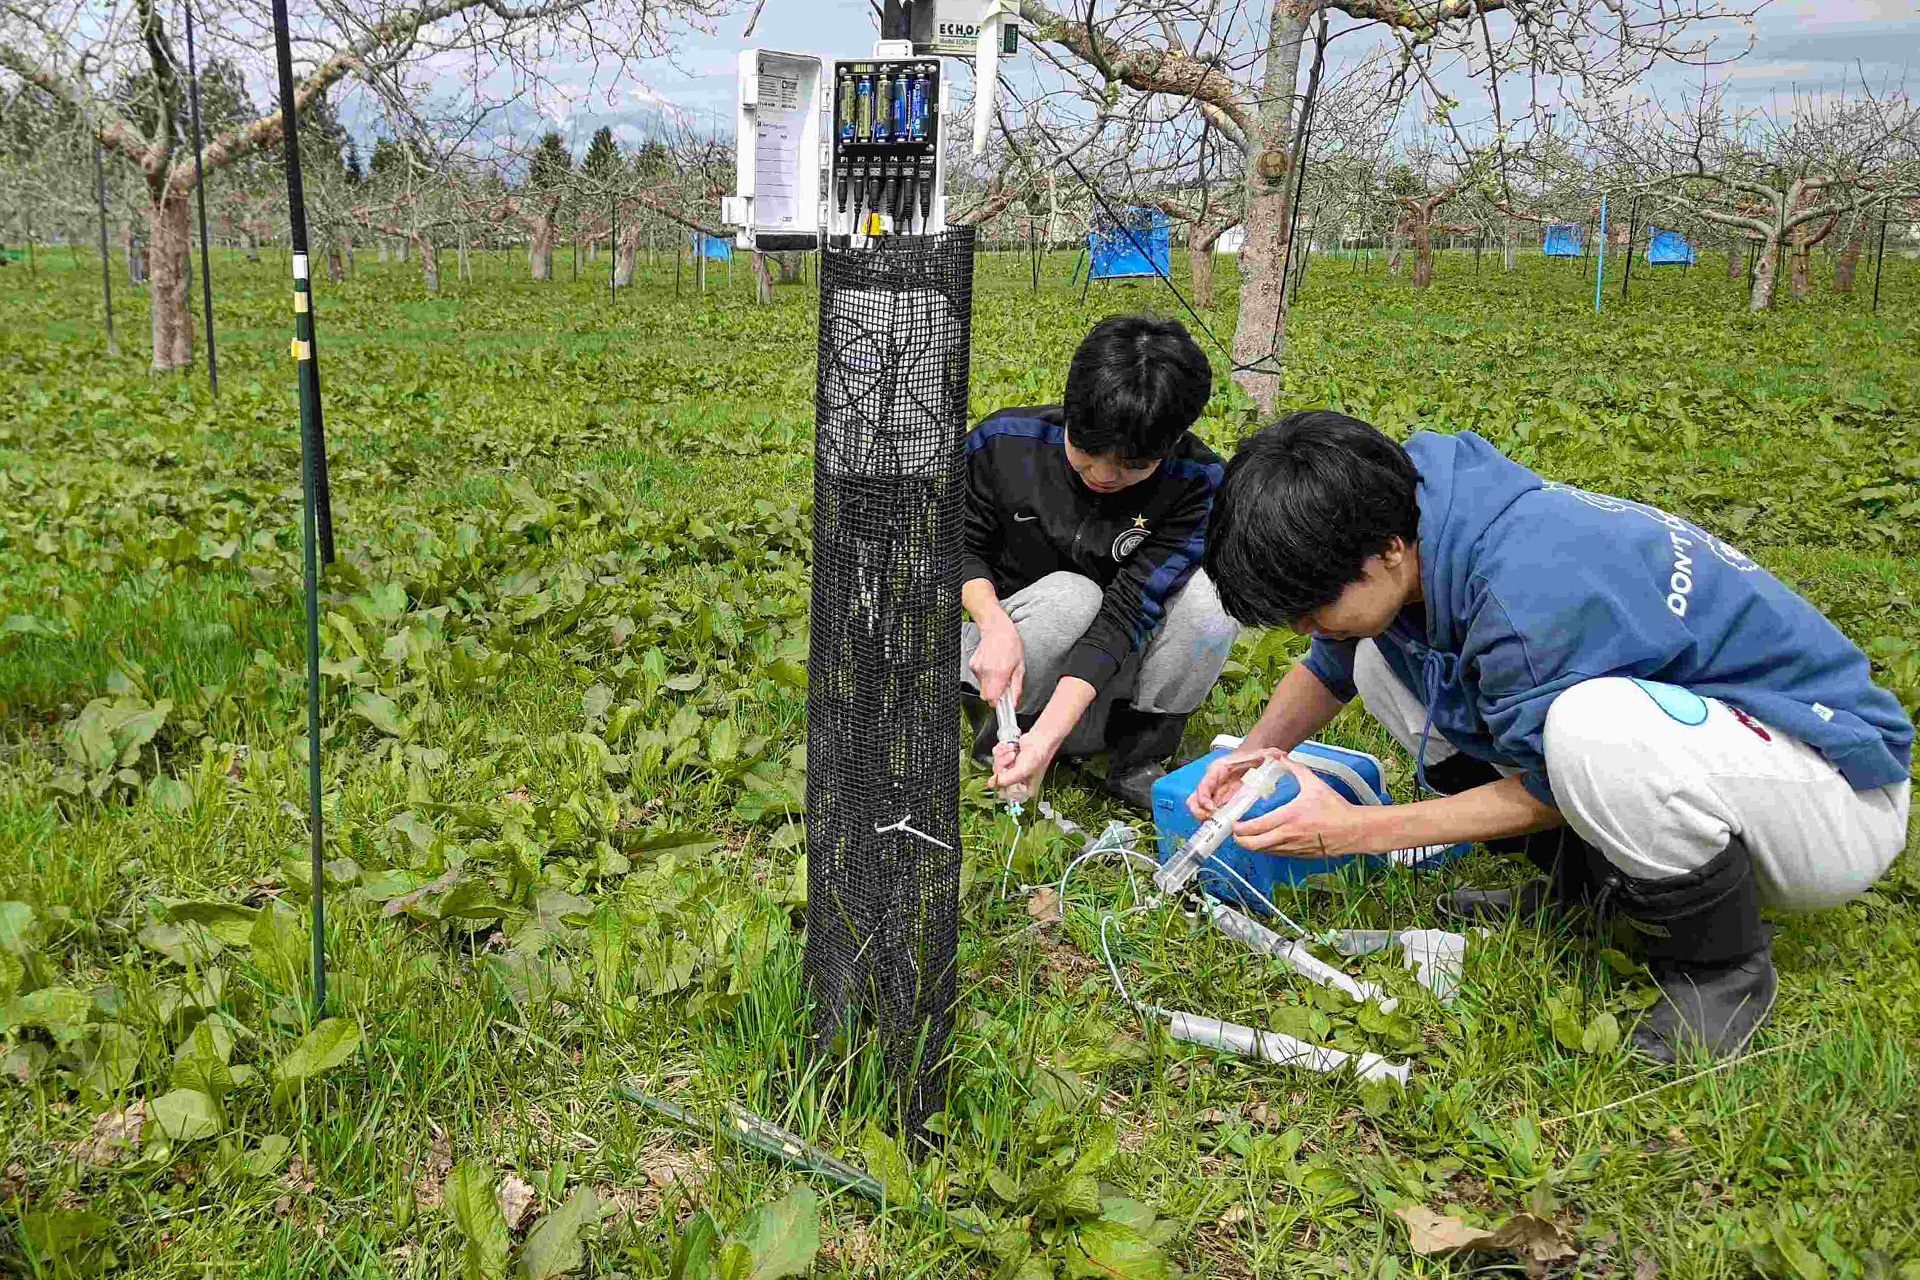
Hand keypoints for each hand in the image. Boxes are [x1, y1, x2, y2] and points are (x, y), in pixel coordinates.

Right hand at [970, 620, 1023, 704]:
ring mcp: (977, 667)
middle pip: (985, 696)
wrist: (996, 629)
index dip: (997, 702)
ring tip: (998, 670)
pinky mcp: (972, 665)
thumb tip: (1013, 703)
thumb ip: (1016, 687)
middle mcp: (986, 671)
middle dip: (994, 694)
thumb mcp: (1020, 667)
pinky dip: (986, 676)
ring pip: (982, 687)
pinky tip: (992, 665)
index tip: (1003, 701)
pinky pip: (979, 678)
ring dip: (991, 684)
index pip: (991, 699)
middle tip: (1003, 685)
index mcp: (999, 672)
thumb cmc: (1011, 645)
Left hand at [992, 728, 1057, 798]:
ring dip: (1004, 753)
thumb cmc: (1037, 756)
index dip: (1000, 779)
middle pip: (998, 774)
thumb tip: (990, 784)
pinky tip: (1011, 747)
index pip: (1004, 789)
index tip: (1004, 770)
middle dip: (1003, 761)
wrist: (1040, 738)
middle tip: (1013, 756)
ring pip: (996, 762)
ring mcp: (1012, 767)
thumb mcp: (1021, 771)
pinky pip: (997, 754)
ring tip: (1014, 751)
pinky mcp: (1008, 757)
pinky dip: (1002, 748)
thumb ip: (1005, 780)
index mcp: (1022, 788)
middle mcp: (1017, 779)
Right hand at [1187, 747, 1283, 819]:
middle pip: (1194, 798)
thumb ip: (1269, 754)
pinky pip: (1209, 812)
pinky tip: (1223, 826)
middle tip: (1211, 819)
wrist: (1252, 760)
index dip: (1203, 798)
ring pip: (1198, 807)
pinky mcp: (1219, 801)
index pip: (1203, 784)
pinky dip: (1212, 820)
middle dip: (1199, 811)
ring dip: (1203, 817)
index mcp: (1217, 770)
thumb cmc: (1252, 758)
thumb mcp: (1260, 755)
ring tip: (1217, 825)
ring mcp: (1214, 793)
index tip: (1211, 808)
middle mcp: (1212, 782)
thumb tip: (1280, 755)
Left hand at [1232, 754, 1371, 856]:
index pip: (1255, 827)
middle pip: (1254, 845)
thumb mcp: (1314, 784)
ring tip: (1246, 836)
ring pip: (1263, 851)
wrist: (1353, 830)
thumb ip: (1296, 769)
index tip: (1233, 821)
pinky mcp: (1299, 855)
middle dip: (1240, 840)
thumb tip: (1282, 757)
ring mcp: (1293, 848)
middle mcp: (1287, 836)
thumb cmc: (1334, 807)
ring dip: (1252, 845)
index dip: (1239, 827)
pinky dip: (1267, 848)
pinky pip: (1276, 854)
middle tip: (1235, 832)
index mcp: (1288, 818)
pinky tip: (1265, 840)